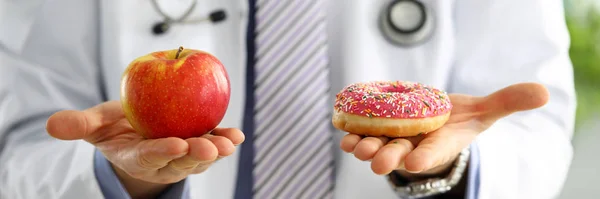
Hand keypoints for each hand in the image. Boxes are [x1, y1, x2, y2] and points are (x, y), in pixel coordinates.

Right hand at [45, 100, 244, 197]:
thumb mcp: (96, 126)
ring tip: (229, 143)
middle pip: (181, 161)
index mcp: (137, 157)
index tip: (175, 145)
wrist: (137, 133)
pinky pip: (214, 145)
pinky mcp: (199, 146)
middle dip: (195, 156)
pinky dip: (226, 140)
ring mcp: (184, 156)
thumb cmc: (117, 128)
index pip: (150, 157)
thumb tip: (52, 125)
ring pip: (200, 157)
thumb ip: (79, 125)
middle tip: (207, 148)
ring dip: (216, 151)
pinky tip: (238, 135)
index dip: (162, 152)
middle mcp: (164, 160)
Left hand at [340, 82, 548, 176]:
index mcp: (442, 143)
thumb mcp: (484, 111)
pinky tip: (345, 136)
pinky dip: (354, 136)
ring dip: (367, 148)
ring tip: (357, 148)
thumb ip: (508, 102)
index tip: (414, 162)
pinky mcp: (378, 132)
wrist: (433, 125)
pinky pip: (364, 135)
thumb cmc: (458, 121)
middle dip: (390, 157)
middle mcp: (416, 146)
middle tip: (378, 161)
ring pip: (379, 147)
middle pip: (401, 154)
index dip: (426, 156)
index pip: (435, 152)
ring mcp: (395, 141)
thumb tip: (543, 92)